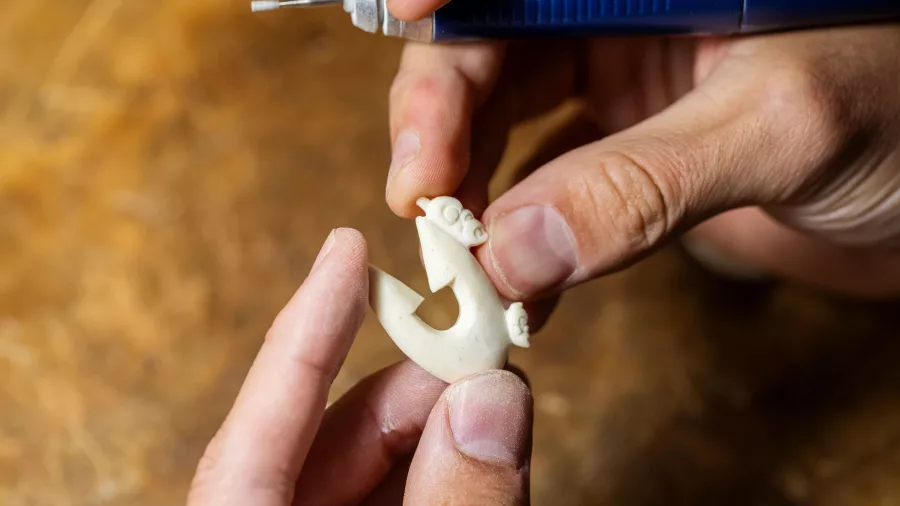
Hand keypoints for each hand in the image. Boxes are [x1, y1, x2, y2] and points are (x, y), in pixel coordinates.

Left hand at [187, 229, 532, 505]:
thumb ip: (454, 501)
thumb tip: (492, 398)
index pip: (258, 429)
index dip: (306, 332)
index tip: (345, 249)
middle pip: (323, 439)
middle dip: (408, 389)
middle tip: (481, 356)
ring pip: (364, 472)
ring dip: (435, 432)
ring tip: (495, 400)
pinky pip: (386, 500)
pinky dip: (436, 475)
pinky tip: (481, 450)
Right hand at [384, 14, 899, 299]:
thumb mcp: (778, 128)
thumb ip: (640, 184)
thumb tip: (508, 253)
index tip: (407, 21)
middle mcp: (621, 16)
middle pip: (488, 46)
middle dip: (441, 118)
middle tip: (419, 198)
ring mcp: (620, 87)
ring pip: (504, 122)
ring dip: (470, 191)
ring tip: (460, 259)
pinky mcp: (625, 158)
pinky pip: (548, 191)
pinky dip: (522, 241)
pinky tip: (512, 286)